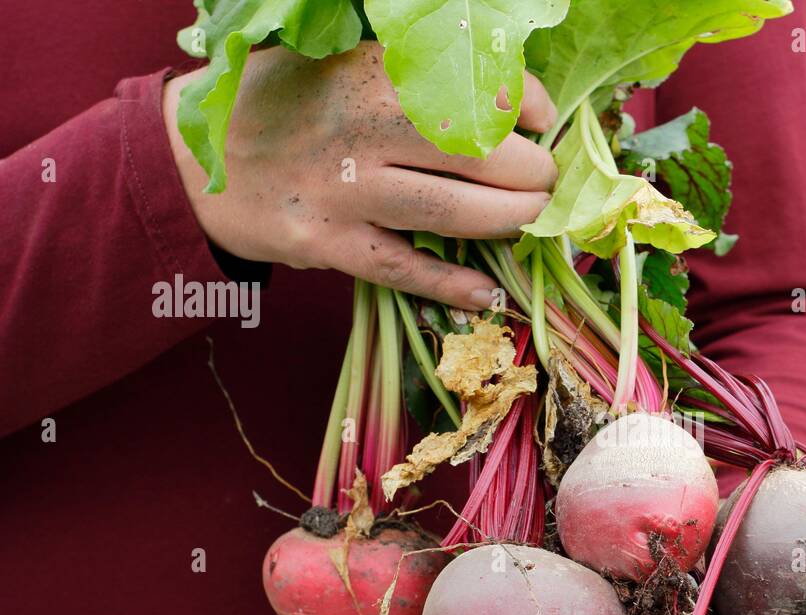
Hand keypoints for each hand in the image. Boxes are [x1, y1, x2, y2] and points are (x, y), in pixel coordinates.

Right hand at [163, 42, 557, 309]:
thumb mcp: (338, 64)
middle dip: (532, 172)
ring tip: (530, 219)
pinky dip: (456, 285)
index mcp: (372, 74)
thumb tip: (504, 103)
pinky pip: (408, 270)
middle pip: (482, 155)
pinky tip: (491, 291)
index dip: (529, 109)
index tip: (542, 122)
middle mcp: (362, 130)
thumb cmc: (284, 107)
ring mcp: (346, 192)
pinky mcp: (330, 244)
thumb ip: (408, 79)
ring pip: (456, 213)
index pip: (479, 90)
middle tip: (545, 179)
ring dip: (510, 221)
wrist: (194, 161)